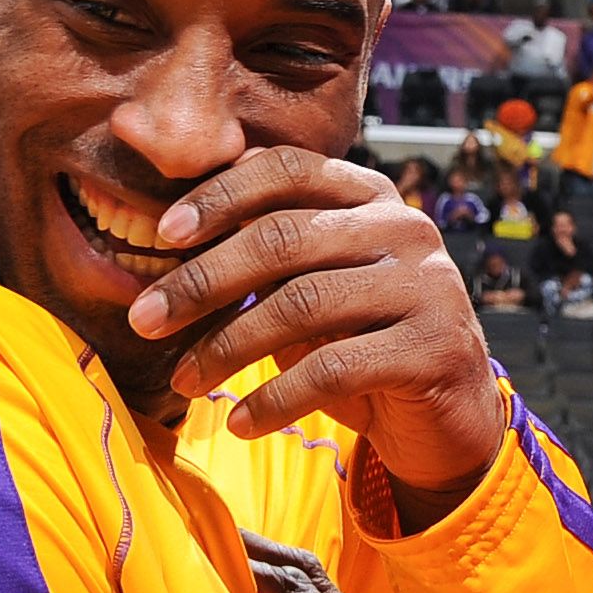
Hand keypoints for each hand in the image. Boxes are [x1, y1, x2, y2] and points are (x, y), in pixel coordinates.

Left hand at [125, 148, 507, 511]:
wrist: (447, 419)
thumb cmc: (362, 344)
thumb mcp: (312, 289)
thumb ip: (268, 257)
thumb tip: (171, 235)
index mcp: (371, 196)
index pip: (288, 170)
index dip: (221, 196)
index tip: (164, 235)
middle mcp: (405, 227)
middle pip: (285, 237)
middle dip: (202, 281)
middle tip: (144, 320)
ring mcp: (427, 284)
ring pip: (303, 304)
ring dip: (227, 347)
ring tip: (183, 380)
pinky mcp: (435, 347)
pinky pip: (334, 369)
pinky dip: (274, 399)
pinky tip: (239, 423)